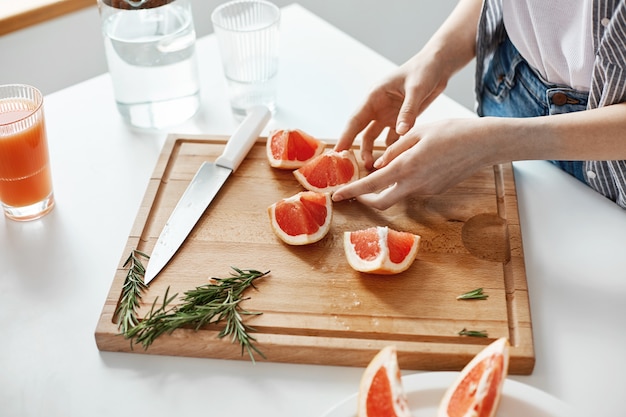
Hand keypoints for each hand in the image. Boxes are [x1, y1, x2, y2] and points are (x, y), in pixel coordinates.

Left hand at [332, 117, 492, 209]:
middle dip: (366, 200)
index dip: (351, 192)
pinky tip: (416, 163)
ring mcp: (426, 190)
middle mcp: (415, 184)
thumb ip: (394, 151)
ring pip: (398, 194)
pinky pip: (414, 188)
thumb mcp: (418, 133)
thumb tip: (378, 165)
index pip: (371, 186)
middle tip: (355, 192)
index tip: (337, 196)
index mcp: (406, 167)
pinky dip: (406, 180)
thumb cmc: (452, 132)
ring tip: (389, 165)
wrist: (484, 144)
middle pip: (382, 202)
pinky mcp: (436, 190)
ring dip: (388, 187)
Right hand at [334, 52, 450, 169]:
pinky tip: (392, 161)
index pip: (356, 119)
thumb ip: (408, 111)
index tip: (338, 151)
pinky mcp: (400, 119)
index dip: (346, 136)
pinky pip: (392, 138)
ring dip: (374, 151)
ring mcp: (388, 114)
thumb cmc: (424, 70)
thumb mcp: (416, 89)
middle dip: (358, 148)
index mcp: (374, 96)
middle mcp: (378, 107)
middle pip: (362, 131)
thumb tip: (400, 131)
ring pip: (375, 137)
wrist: (437, 66)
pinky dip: (391, 149)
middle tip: (357, 166)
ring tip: (374, 167)